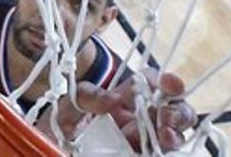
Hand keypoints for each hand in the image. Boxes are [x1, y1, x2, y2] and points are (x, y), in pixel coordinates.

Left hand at [51, 68, 195, 151]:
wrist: (53, 146)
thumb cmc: (63, 122)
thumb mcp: (71, 103)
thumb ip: (89, 95)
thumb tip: (114, 100)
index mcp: (126, 97)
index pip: (153, 83)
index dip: (166, 81)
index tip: (169, 84)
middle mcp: (139, 118)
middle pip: (173, 109)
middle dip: (178, 111)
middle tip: (166, 117)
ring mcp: (141, 141)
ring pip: (173, 135)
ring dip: (176, 134)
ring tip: (166, 136)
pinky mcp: (137, 156)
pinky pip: (159, 154)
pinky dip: (164, 152)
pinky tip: (158, 150)